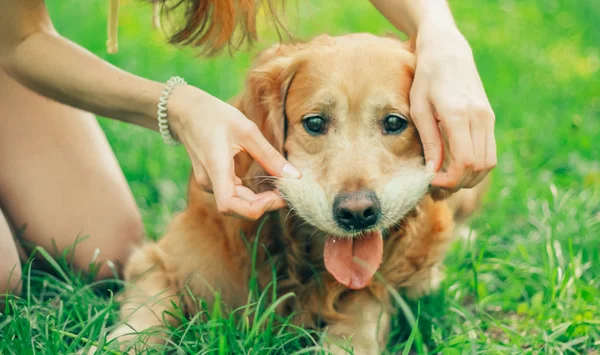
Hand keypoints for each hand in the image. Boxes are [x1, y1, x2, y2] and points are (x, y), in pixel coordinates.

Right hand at [168, 85, 300, 219]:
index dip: (256, 208)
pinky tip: (265, 185)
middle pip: (237, 208)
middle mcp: (209, 182)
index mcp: (216, 168)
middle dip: (265, 204)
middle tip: (287, 192)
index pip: (230, 205)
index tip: (278, 196)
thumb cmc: (215, 116)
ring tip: (279, 188)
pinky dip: (250, 195)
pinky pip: (232, 195)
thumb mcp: (247, 131)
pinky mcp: (211, 181)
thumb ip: (270, 156)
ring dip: (259, 201)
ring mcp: (208, 183)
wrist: (185, 111)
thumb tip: (295, 177)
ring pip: (236, 204)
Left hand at [410, 21, 496, 191]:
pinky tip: (455, 165)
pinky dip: (475, 166)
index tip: (430, 180)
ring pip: (488, 163)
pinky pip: (489, 152)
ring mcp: (488, 118)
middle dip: (458, 183)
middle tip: (435, 184)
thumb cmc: (426, 79)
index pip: (465, 162)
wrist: (448, 52)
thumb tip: (432, 171)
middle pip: (478, 167)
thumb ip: (429, 141)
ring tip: (445, 178)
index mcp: (458, 115)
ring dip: (469, 177)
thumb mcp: (418, 108)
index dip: (450, 180)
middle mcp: (479, 118)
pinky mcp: (490, 118)